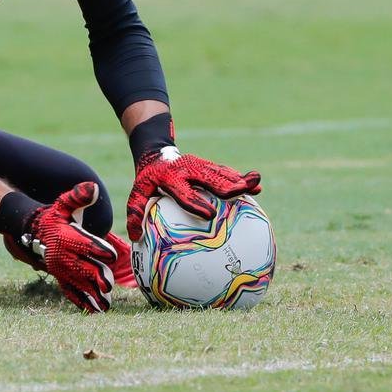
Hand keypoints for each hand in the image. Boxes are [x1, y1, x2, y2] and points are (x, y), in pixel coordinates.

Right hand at [24, 182, 116, 312]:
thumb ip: (78, 196)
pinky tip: (93, 311)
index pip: (87, 245)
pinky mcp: (61, 278)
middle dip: (97, 277)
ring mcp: (62, 270)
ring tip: (105, 305)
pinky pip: (70, 292)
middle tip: (108, 285)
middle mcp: (64, 256)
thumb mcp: (64, 204)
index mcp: (68, 238)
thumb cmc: (55, 217)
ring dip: (92, 294)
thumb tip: (92, 187)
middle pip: (84, 268)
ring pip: (80, 283)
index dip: (100, 249)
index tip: (112, 256)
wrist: (32, 232)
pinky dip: (81, 302)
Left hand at [126, 147, 261, 240]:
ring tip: (257, 184)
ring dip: (239, 179)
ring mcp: (200, 165)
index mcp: (169, 178)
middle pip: (209, 178)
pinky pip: (226, 172)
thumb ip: (135, 212)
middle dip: (225, 185)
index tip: (210, 215)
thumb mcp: (137, 192)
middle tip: (241, 191)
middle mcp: (188, 170)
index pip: (183, 193)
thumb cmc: (148, 181)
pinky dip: (240, 178)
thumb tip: (134, 237)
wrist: (156, 154)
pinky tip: (256, 185)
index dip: (196, 203)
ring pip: (221, 173)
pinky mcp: (209, 166)